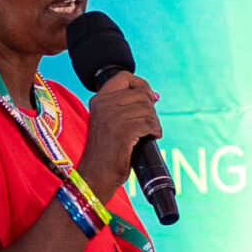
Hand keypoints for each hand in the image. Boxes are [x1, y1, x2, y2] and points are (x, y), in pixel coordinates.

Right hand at [74, 70, 161, 200]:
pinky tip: (151, 138)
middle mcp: (103, 105)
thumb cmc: (107, 151)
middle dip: (151, 109)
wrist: (95, 175)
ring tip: (147, 133)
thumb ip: (124, 106)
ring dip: (154, 122)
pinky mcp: (122, 131)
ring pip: (148, 109)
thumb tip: (154, 95)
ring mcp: (112, 117)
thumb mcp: (109, 121)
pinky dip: (155, 131)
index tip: (150, 98)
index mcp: (99, 100)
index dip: (142, 85)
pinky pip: (149, 124)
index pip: (125, 77)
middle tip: (148, 125)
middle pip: (141, 94)